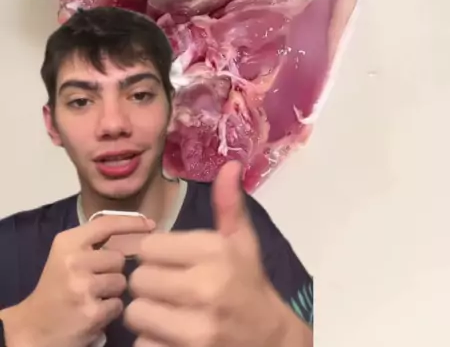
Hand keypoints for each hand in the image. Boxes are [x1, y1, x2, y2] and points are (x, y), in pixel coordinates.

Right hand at [0, 214, 154, 346]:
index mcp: (67, 242)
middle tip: (94, 281)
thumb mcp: (66, 256)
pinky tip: (92, 314)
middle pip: (119, 258)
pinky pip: (118, 305)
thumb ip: (93, 243)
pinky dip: (109, 312)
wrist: (32, 328)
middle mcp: (74, 261)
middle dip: (113, 270)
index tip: (151, 224)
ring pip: (121, 282)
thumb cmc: (56, 288)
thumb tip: (138, 230)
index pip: (106, 224)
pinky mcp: (91, 313)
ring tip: (92, 298)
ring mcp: (82, 288)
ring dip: (112, 292)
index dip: (132, 222)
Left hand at [125, 162, 307, 346]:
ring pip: (136, 314)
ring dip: (146, 314)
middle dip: (148, 284)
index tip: (169, 261)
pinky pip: (143, 345)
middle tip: (166, 287)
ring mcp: (196, 328)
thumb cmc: (248, 284)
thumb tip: (229, 164)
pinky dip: (151, 341)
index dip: (154, 254)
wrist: (269, 340)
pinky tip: (170, 334)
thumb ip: (228, 204)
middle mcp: (205, 288)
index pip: (148, 248)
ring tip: (165, 311)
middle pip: (139, 280)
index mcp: (215, 252)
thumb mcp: (242, 242)